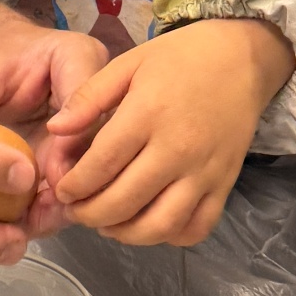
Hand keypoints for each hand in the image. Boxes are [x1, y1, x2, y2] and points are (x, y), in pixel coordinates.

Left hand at [0, 18, 109, 237]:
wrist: (9, 67)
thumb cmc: (1, 59)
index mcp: (81, 58)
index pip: (87, 99)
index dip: (72, 140)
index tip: (51, 171)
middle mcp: (99, 97)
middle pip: (100, 143)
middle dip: (75, 181)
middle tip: (46, 209)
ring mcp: (93, 130)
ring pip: (94, 171)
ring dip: (67, 202)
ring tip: (36, 224)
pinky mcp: (81, 157)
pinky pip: (77, 186)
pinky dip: (55, 208)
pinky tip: (30, 225)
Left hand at [44, 18, 295, 246]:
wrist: (241, 58)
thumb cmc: (179, 58)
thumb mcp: (129, 64)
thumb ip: (89, 97)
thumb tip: (54, 129)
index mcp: (148, 114)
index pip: (101, 165)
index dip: (74, 186)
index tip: (62, 189)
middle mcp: (177, 149)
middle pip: (124, 201)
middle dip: (90, 214)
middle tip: (76, 210)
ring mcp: (204, 172)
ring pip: (159, 225)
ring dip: (125, 234)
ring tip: (107, 224)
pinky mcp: (225, 184)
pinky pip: (197, 227)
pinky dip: (170, 237)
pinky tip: (149, 224)